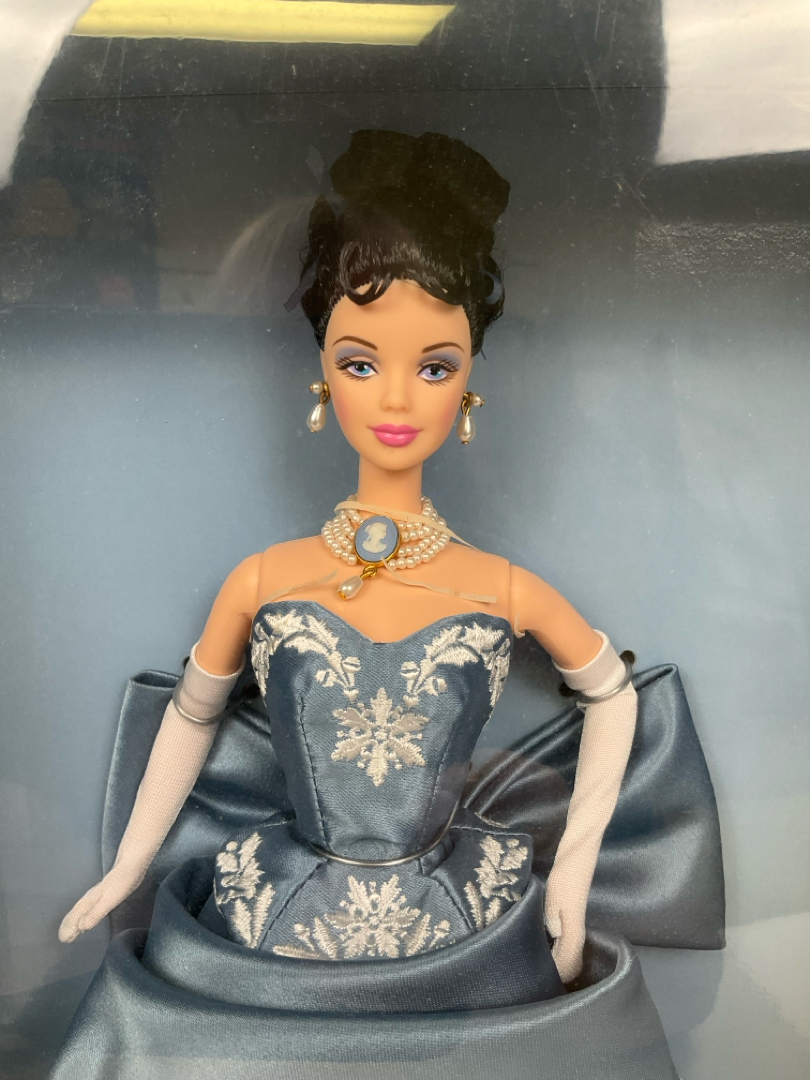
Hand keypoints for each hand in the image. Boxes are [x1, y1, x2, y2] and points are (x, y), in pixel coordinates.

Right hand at [58, 860, 146, 942]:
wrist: (131, 864)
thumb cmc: (121, 883)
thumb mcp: (108, 900)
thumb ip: (95, 913)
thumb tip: (81, 927)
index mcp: (90, 900)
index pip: (76, 915)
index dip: (70, 926)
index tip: (63, 939)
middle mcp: (91, 896)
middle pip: (77, 912)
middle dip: (70, 924)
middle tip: (63, 938)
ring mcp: (98, 893)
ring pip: (83, 907)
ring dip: (77, 918)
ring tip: (73, 928)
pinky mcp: (107, 891)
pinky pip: (92, 904)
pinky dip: (87, 911)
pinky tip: (91, 912)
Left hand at [544, 861, 587, 982]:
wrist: (579, 851)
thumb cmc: (567, 872)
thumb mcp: (556, 893)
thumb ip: (554, 916)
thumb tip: (554, 936)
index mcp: (574, 928)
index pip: (569, 962)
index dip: (557, 973)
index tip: (540, 979)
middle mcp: (577, 928)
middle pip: (572, 961)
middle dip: (558, 972)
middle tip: (536, 976)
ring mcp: (574, 920)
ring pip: (569, 950)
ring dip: (557, 959)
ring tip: (538, 964)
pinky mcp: (570, 912)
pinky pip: (565, 939)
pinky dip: (556, 947)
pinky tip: (544, 943)